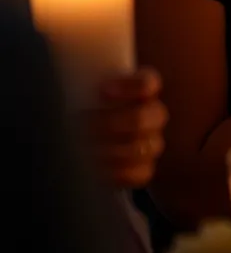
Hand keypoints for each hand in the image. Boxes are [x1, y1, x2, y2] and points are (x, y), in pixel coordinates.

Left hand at [90, 68, 168, 189]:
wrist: (82, 140)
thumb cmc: (83, 107)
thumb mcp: (83, 92)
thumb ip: (80, 88)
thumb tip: (56, 79)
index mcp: (142, 90)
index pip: (148, 83)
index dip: (130, 87)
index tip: (101, 92)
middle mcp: (152, 115)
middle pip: (145, 118)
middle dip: (114, 122)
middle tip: (85, 125)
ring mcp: (151, 143)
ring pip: (145, 147)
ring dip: (113, 150)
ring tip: (86, 151)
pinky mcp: (144, 168)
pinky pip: (142, 173)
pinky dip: (120, 173)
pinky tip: (99, 170)